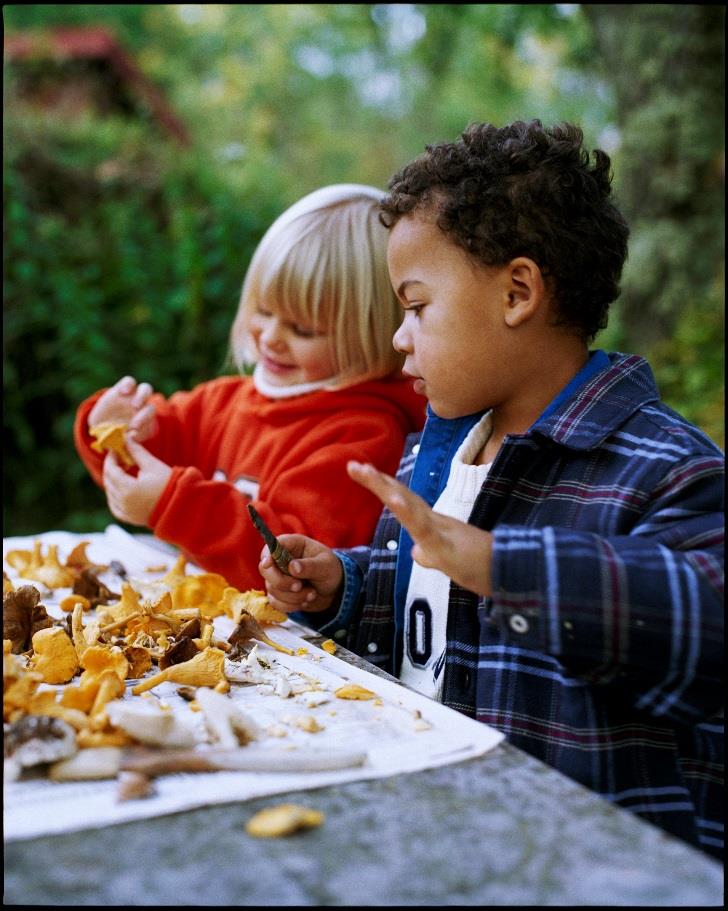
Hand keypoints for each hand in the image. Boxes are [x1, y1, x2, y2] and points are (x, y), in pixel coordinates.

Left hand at [88, 375, 156, 441]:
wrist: (110, 434)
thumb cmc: (102, 422)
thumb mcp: (98, 420)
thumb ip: (103, 423)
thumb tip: (108, 434)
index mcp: (124, 391)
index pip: (129, 382)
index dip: (127, 385)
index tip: (122, 393)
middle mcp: (137, 398)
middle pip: (146, 389)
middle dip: (141, 396)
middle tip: (135, 406)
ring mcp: (144, 411)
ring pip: (151, 408)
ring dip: (145, 416)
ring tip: (134, 427)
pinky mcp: (148, 424)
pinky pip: (149, 425)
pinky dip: (143, 430)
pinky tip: (134, 436)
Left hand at [102, 435, 171, 526]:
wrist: (182, 506)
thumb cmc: (169, 484)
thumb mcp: (152, 465)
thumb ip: (137, 451)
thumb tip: (127, 438)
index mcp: (128, 489)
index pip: (110, 470)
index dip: (111, 458)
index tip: (115, 449)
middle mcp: (124, 502)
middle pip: (108, 481)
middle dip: (111, 468)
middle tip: (119, 457)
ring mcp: (126, 512)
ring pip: (110, 494)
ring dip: (112, 481)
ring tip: (122, 471)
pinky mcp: (130, 518)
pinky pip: (115, 507)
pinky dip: (114, 497)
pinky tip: (121, 489)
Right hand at [258, 534, 343, 613]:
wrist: (334, 590)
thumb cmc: (330, 570)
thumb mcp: (326, 566)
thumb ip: (310, 566)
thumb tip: (292, 567)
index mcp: (292, 545)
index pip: (271, 547)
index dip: (267, 555)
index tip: (268, 564)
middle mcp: (281, 560)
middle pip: (265, 570)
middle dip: (281, 582)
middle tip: (299, 586)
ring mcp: (278, 577)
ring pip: (272, 589)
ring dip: (293, 596)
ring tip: (312, 593)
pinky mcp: (279, 594)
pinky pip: (276, 603)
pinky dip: (292, 605)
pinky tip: (305, 601)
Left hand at [347, 460, 493, 596]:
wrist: (510, 574)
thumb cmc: (481, 566)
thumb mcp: (447, 563)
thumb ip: (429, 555)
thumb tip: (415, 552)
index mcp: (432, 525)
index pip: (402, 501)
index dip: (382, 485)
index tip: (360, 470)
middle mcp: (435, 522)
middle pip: (401, 497)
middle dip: (376, 481)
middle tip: (352, 465)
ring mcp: (440, 532)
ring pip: (409, 507)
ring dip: (388, 490)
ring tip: (366, 473)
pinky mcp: (446, 546)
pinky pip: (425, 529)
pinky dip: (409, 514)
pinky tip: (395, 501)